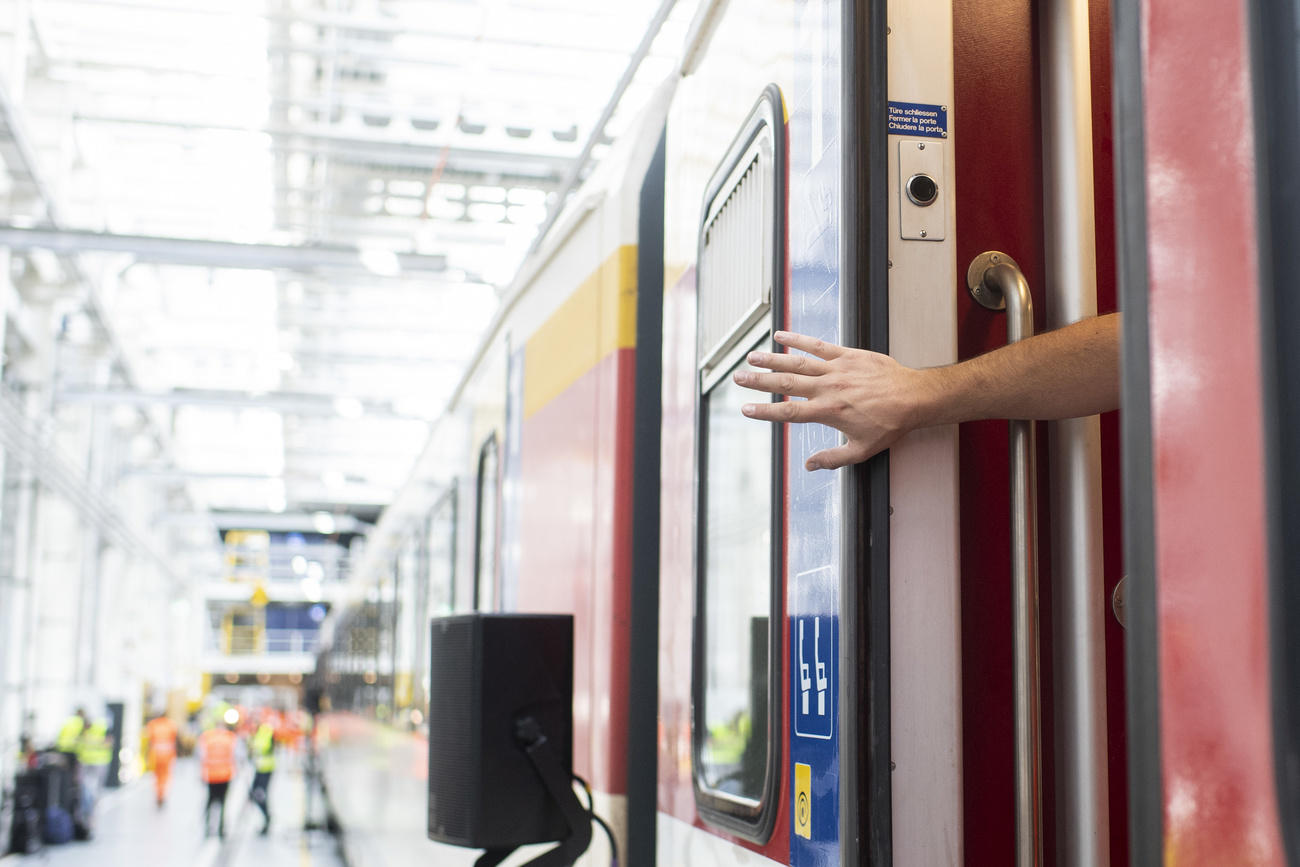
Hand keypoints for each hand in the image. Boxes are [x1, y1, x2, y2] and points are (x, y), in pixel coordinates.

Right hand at [734, 331, 928, 470]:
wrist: (914, 398)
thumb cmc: (890, 425)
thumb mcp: (862, 450)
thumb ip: (832, 459)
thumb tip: (809, 465)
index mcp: (828, 412)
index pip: (788, 412)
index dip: (764, 411)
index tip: (745, 409)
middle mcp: (828, 388)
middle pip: (786, 383)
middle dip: (759, 380)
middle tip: (738, 377)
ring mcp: (837, 369)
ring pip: (798, 362)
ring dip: (772, 359)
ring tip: (751, 357)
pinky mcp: (847, 355)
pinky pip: (819, 345)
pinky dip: (799, 339)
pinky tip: (781, 335)